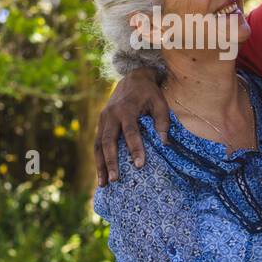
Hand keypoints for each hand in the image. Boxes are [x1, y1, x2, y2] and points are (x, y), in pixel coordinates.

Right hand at [95, 66, 170, 184]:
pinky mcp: (100, 123)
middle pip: (109, 141)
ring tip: (104, 184)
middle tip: (116, 180)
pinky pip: (97, 143)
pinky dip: (99, 159)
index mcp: (126, 109)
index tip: (139, 165)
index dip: (135, 149)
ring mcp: (103, 119)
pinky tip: (102, 174)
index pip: (130, 132)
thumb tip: (164, 144)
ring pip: (99, 145)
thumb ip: (163, 122)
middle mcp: (111, 115)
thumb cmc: (149, 93)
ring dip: (100, 165)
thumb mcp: (160, 103)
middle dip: (111, 162)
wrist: (132, 78)